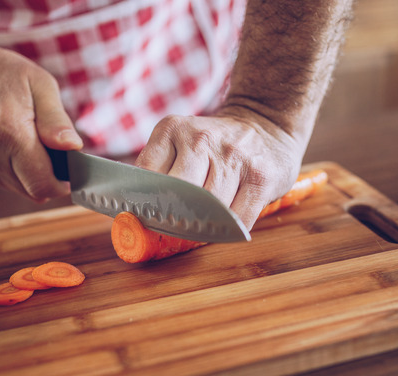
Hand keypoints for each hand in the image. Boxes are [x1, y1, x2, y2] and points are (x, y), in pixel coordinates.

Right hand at [0, 41, 82, 200]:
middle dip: (46, 175)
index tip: (70, 171)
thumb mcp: (39, 83)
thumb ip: (56, 120)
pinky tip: (2, 141)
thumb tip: (73, 148)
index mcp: (10, 134)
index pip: (43, 186)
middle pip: (31, 191)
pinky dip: (7, 168)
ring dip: (26, 172)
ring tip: (21, 137)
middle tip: (46, 144)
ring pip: (15, 187)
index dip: (61, 183)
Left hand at [134, 106, 305, 228]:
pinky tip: (225, 226)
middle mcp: (203, 139)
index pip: (148, 177)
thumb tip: (130, 215)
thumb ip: (157, 170)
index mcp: (173, 129)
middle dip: (173, 219)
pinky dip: (229, 230)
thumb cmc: (215, 146)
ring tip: (199, 227)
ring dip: (202, 227)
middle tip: (172, 230)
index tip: (145, 219)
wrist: (267, 124)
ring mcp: (234, 156)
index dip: (145, 204)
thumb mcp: (180, 142)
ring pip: (208, 210)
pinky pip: (239, 218)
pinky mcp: (261, 176)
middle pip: (178, 196)